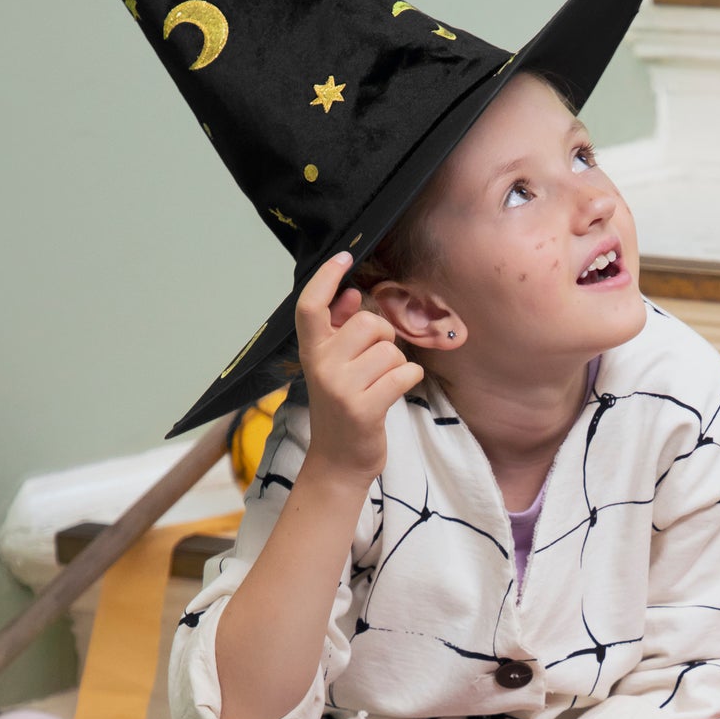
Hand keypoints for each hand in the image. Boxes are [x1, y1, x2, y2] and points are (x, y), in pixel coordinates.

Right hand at [297, 251, 423, 487]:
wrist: (339, 462)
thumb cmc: (341, 409)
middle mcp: (321, 366)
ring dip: (396, 364)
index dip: (326, 277)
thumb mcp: (333, 367)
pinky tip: (396, 392)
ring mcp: (341, 388)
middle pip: (370, 323)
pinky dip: (409, 379)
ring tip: (382, 384)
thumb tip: (353, 295)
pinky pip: (405, 373)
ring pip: (391, 350)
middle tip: (377, 362)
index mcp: (311, 352)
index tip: (344, 256)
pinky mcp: (364, 408)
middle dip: (384, 338)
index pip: (310, 306)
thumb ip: (340, 330)